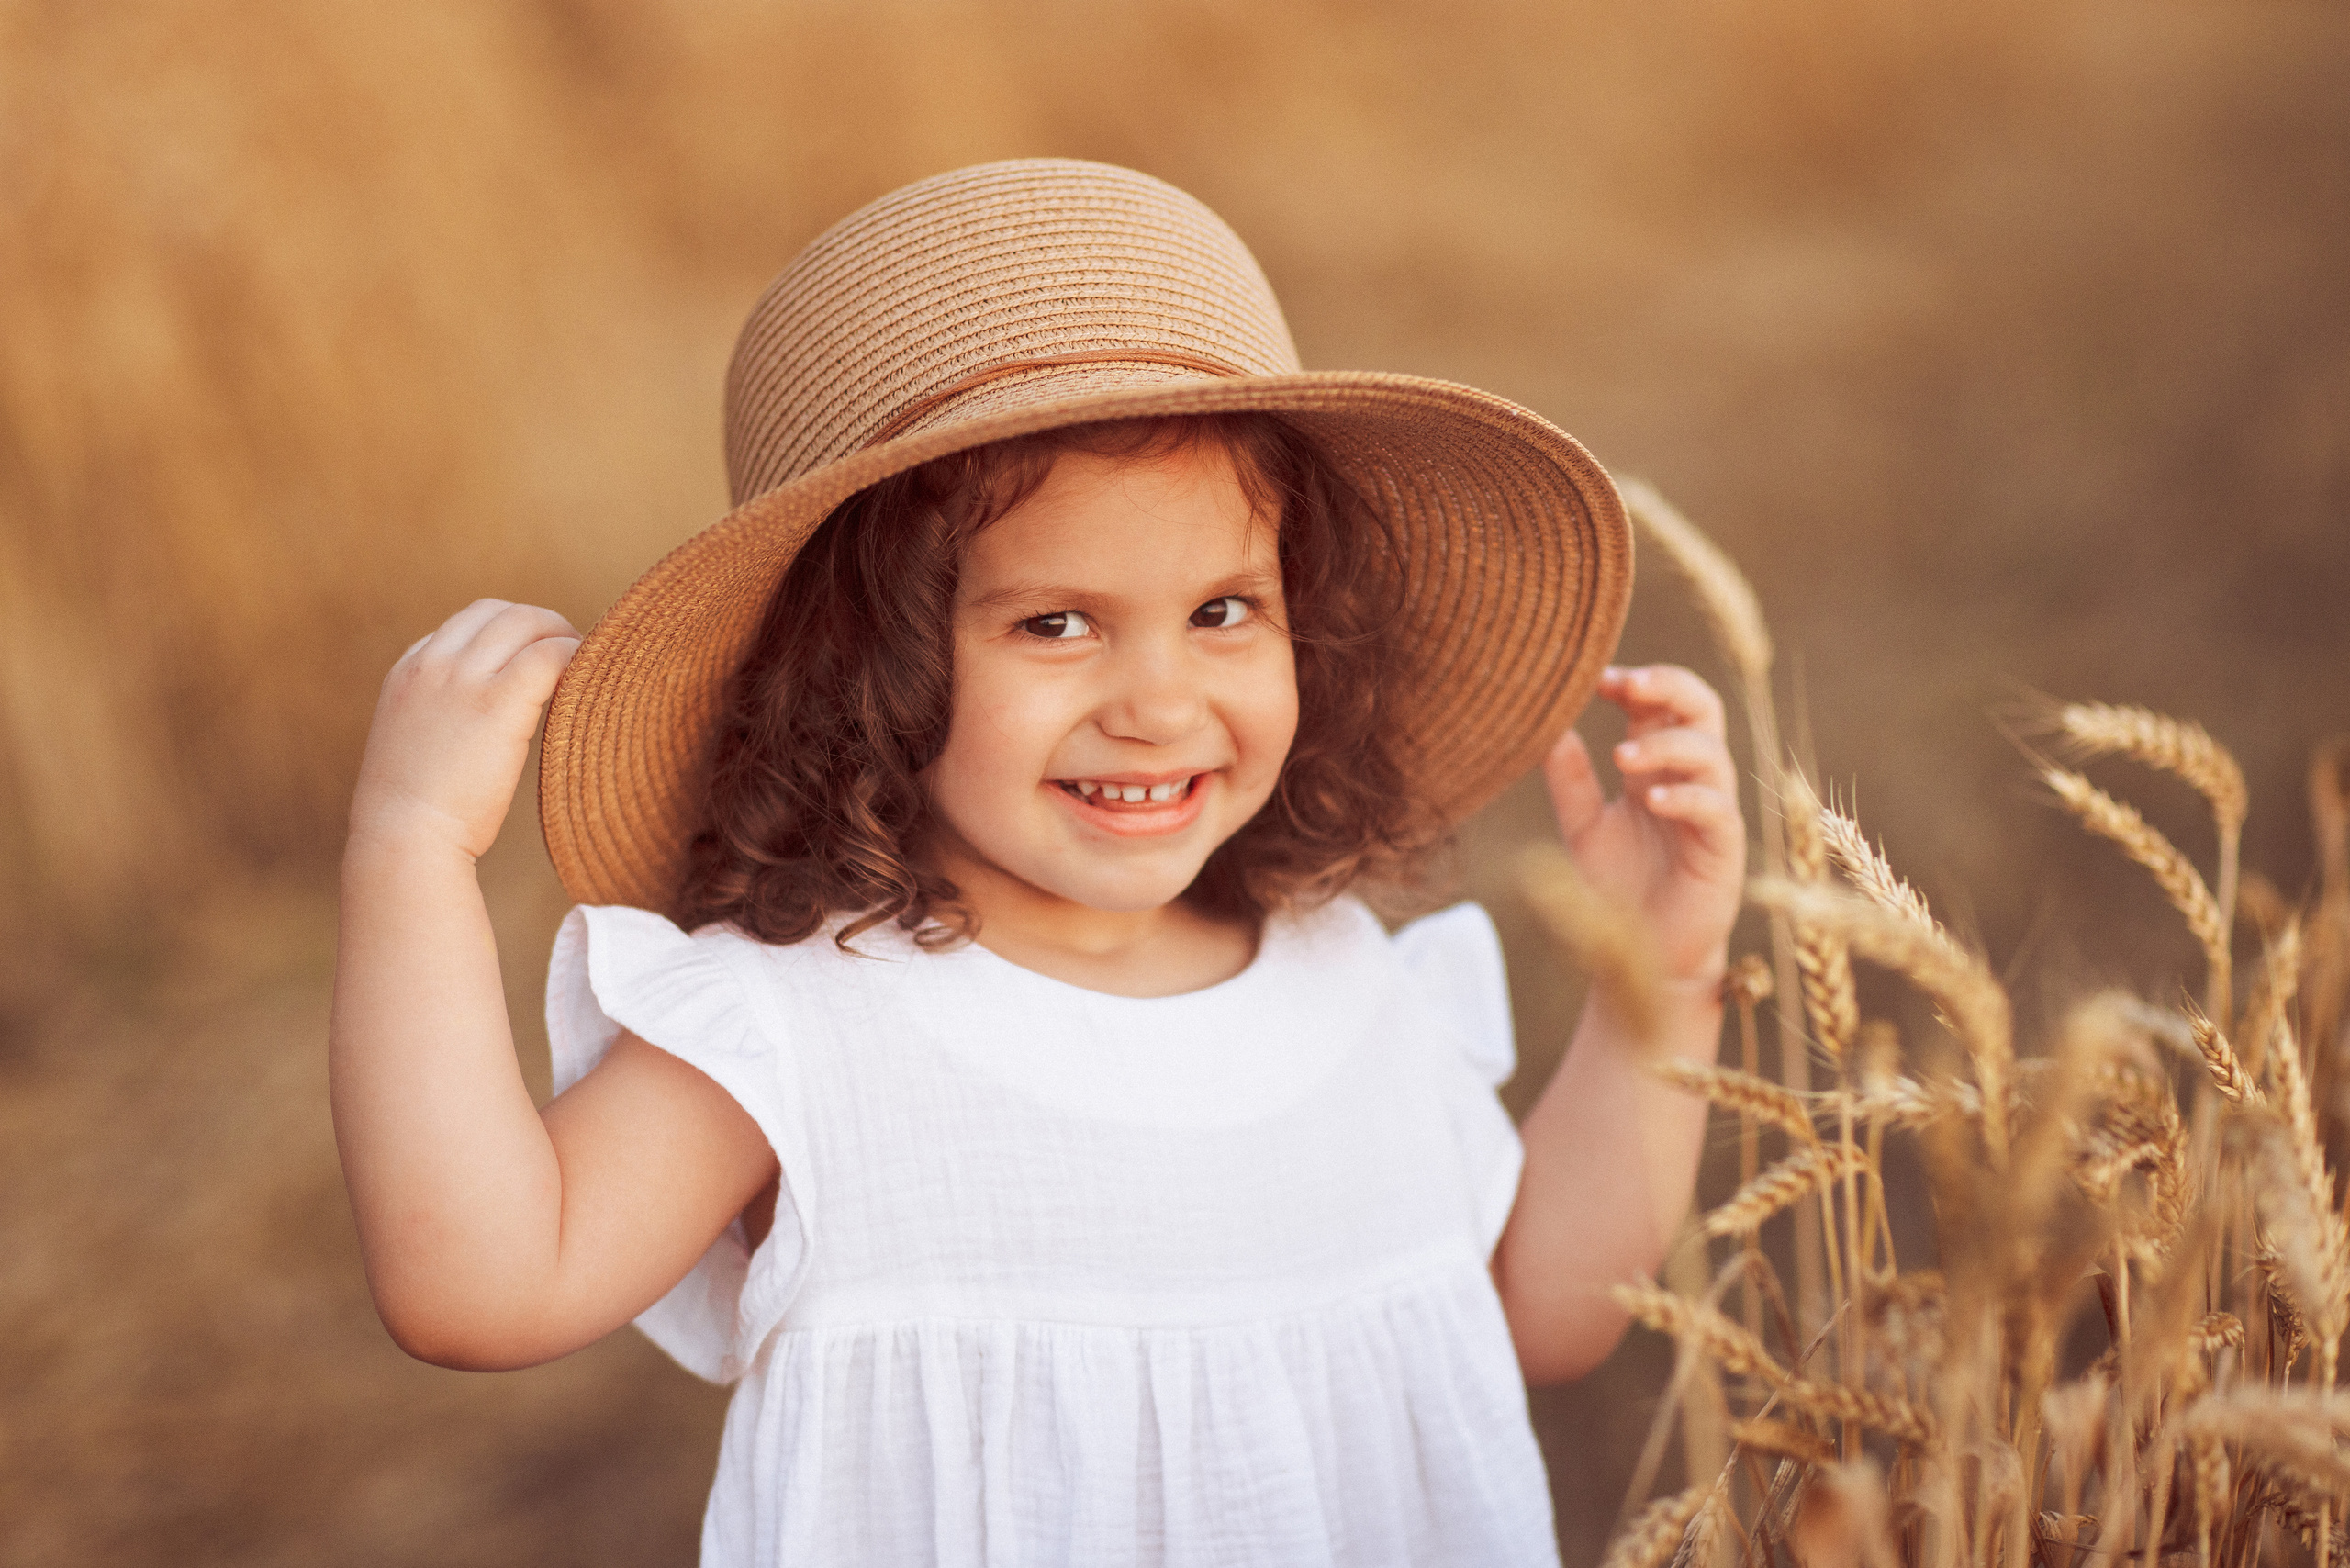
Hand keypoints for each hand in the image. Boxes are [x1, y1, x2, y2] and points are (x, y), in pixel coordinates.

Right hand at [349, 600, 580, 860]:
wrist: (402, 839)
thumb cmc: (414, 814)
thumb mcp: (416, 745)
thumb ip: (443, 716)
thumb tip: (484, 722)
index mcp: (409, 670)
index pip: (468, 624)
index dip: (509, 634)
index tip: (536, 656)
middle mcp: (433, 664)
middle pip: (501, 612)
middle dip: (541, 625)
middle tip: (571, 653)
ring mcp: (462, 678)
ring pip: (528, 623)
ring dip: (564, 636)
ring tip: (586, 665)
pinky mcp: (497, 702)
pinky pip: (550, 655)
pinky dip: (576, 656)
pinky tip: (590, 680)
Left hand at [1544, 664, 1745, 987]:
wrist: (1643, 954)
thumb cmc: (1618, 887)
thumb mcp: (1582, 827)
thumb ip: (1569, 780)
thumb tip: (1546, 726)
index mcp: (1655, 767)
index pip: (1658, 705)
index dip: (1635, 683)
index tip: (1596, 679)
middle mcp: (1688, 780)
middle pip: (1701, 708)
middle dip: (1669, 686)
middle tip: (1628, 683)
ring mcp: (1711, 811)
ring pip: (1711, 754)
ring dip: (1668, 746)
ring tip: (1622, 757)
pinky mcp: (1724, 849)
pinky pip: (1718, 810)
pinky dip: (1688, 798)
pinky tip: (1653, 800)